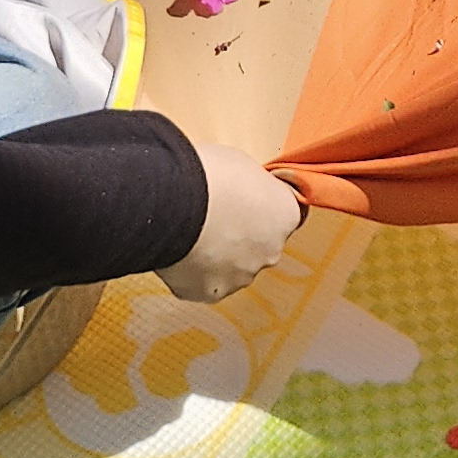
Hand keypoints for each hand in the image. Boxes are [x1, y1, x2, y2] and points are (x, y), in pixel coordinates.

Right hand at [156, 139, 304, 301]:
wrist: (173, 202)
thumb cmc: (207, 176)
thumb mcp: (242, 164)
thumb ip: (253, 187)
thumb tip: (244, 191)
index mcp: (284, 215)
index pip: (282, 216)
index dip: (261, 209)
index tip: (244, 203)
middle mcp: (270, 251)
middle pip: (259, 246)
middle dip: (240, 236)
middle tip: (212, 218)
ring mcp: (241, 275)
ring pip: (233, 268)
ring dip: (217, 257)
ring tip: (192, 234)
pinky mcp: (211, 292)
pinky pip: (205, 283)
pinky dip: (194, 272)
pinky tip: (180, 252)